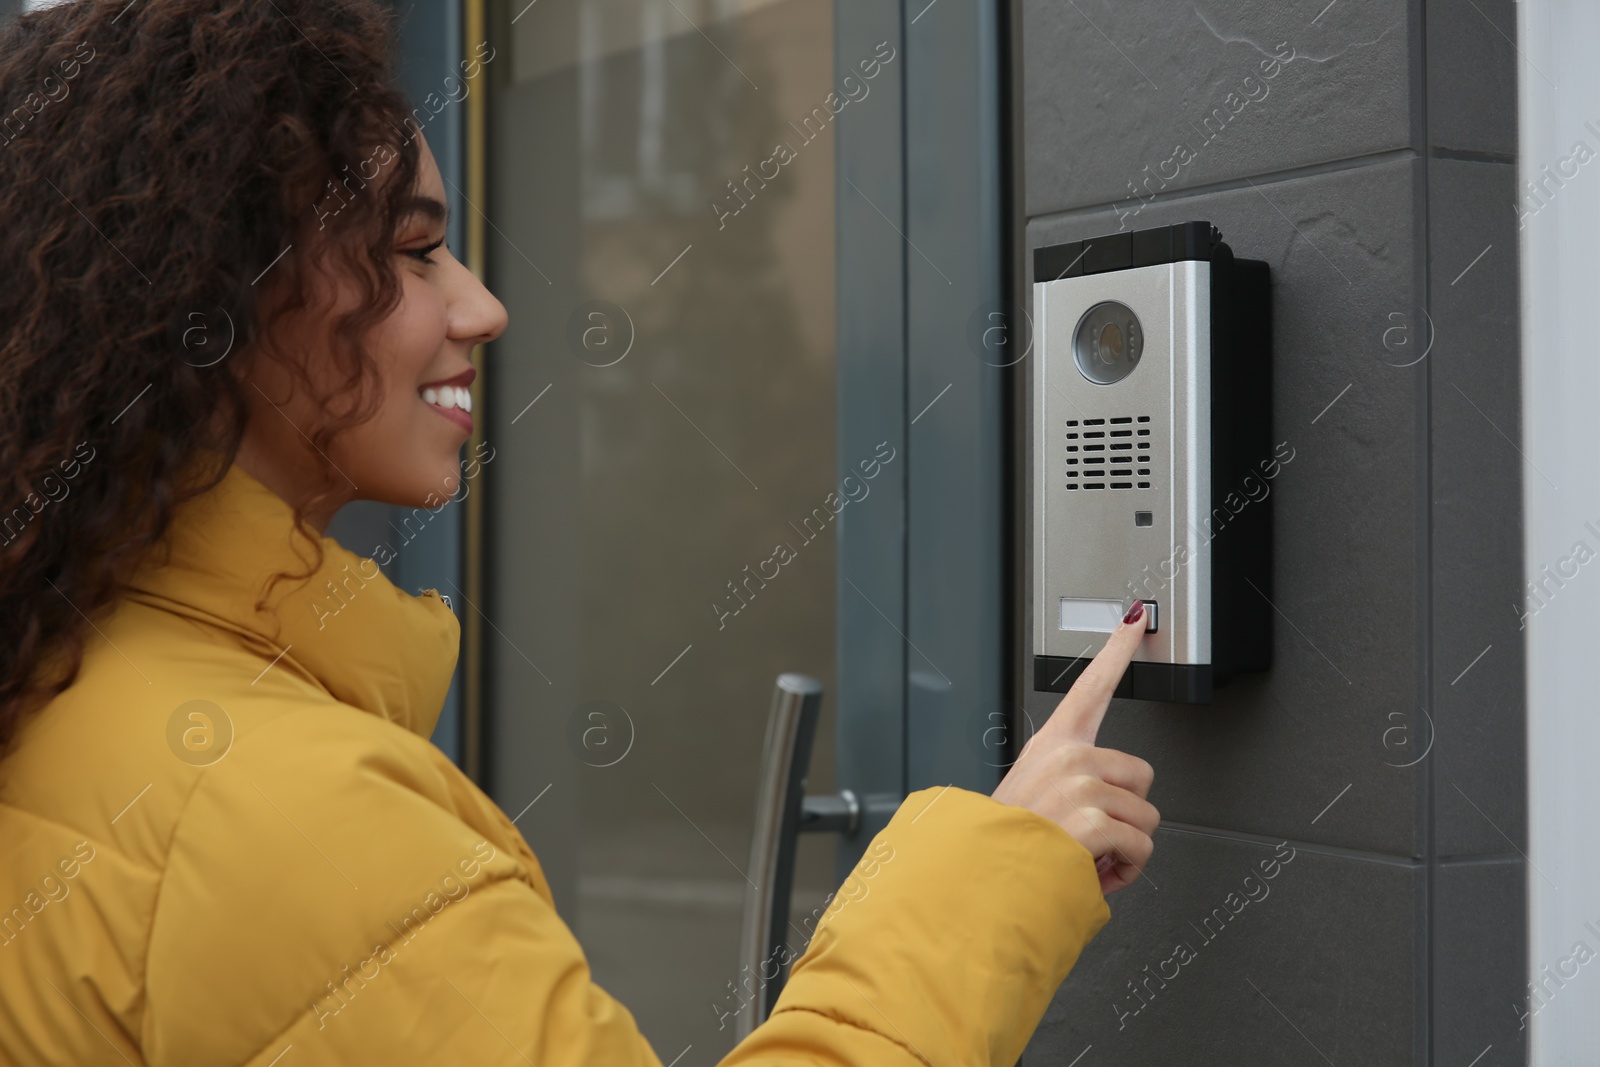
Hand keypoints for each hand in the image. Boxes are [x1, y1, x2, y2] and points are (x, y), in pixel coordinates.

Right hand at [991, 601, 1158, 894]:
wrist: (980, 882)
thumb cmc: (1005, 847)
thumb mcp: (1030, 799)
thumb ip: (1069, 786)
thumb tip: (1104, 808)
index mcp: (1051, 746)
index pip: (1090, 687)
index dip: (1116, 649)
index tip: (1134, 617)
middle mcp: (1067, 756)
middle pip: (1141, 775)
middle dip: (1127, 813)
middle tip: (1091, 835)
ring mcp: (1080, 783)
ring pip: (1146, 817)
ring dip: (1125, 848)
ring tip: (1087, 856)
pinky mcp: (1093, 814)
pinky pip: (1140, 846)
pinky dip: (1125, 870)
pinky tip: (1094, 870)